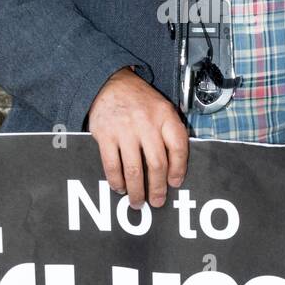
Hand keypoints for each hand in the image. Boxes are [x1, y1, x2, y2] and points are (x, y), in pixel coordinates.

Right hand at [86, 66, 188, 208]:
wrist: (111, 82)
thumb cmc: (140, 101)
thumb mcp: (162, 108)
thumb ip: (170, 132)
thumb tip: (174, 168)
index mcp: (165, 116)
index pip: (179, 147)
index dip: (179, 169)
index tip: (175, 183)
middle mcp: (146, 123)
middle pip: (157, 163)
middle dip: (158, 188)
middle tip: (157, 201)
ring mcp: (125, 129)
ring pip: (134, 169)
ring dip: (137, 191)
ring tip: (137, 202)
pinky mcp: (105, 135)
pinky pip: (112, 165)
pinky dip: (116, 181)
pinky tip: (120, 188)